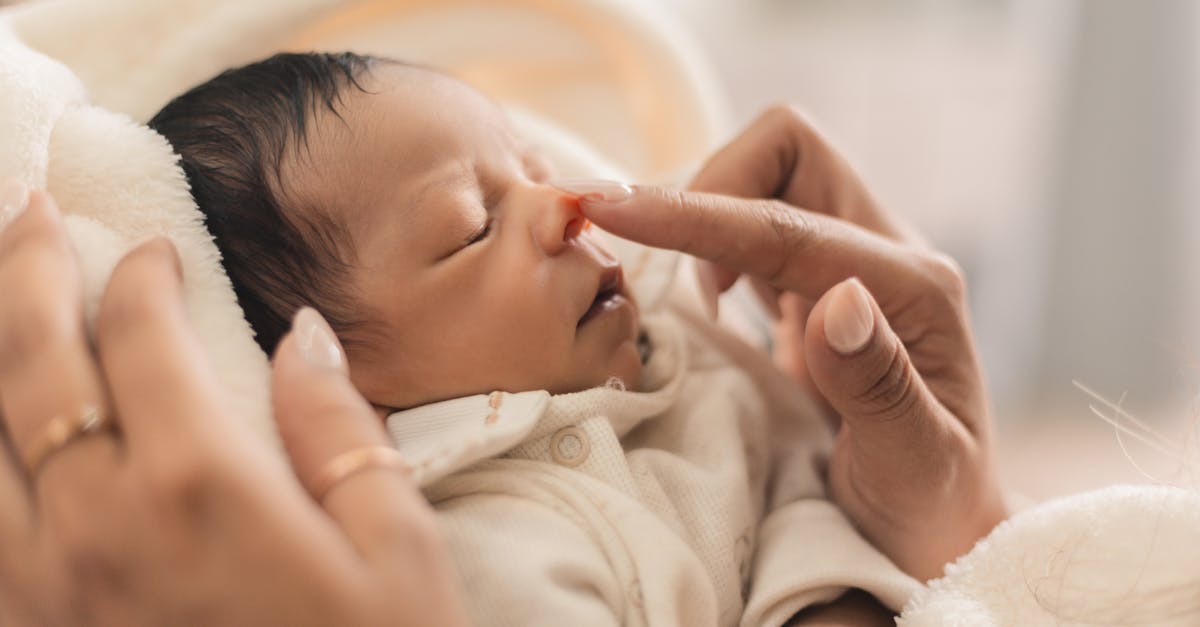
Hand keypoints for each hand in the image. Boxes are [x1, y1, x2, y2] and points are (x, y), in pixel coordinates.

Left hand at [0, 190, 465, 624]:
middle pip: (31, 365)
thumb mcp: (394, 550)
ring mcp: (46, 587)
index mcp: (203, 489)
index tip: (153, 251)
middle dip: (24, 272)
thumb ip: (338, 431)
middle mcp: (99, 527)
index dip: (141, 277)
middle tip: (27, 212)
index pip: (141, 338)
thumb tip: (301, 333)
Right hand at [571, 106, 1007, 580]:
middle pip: (786, 150)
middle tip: (672, 274)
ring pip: (765, 178)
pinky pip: (753, 228)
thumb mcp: (916, 466)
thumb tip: (836, 297)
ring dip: (707, 213)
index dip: (695, 214)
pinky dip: (710, 242)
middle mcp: (886, 255)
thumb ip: (880, 384)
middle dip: (710, 187)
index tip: (610, 209)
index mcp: (914, 287)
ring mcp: (850, 265)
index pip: (785, 223)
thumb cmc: (931, 507)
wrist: (938, 528)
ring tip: (689, 295)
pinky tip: (704, 299)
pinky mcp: (817, 286)